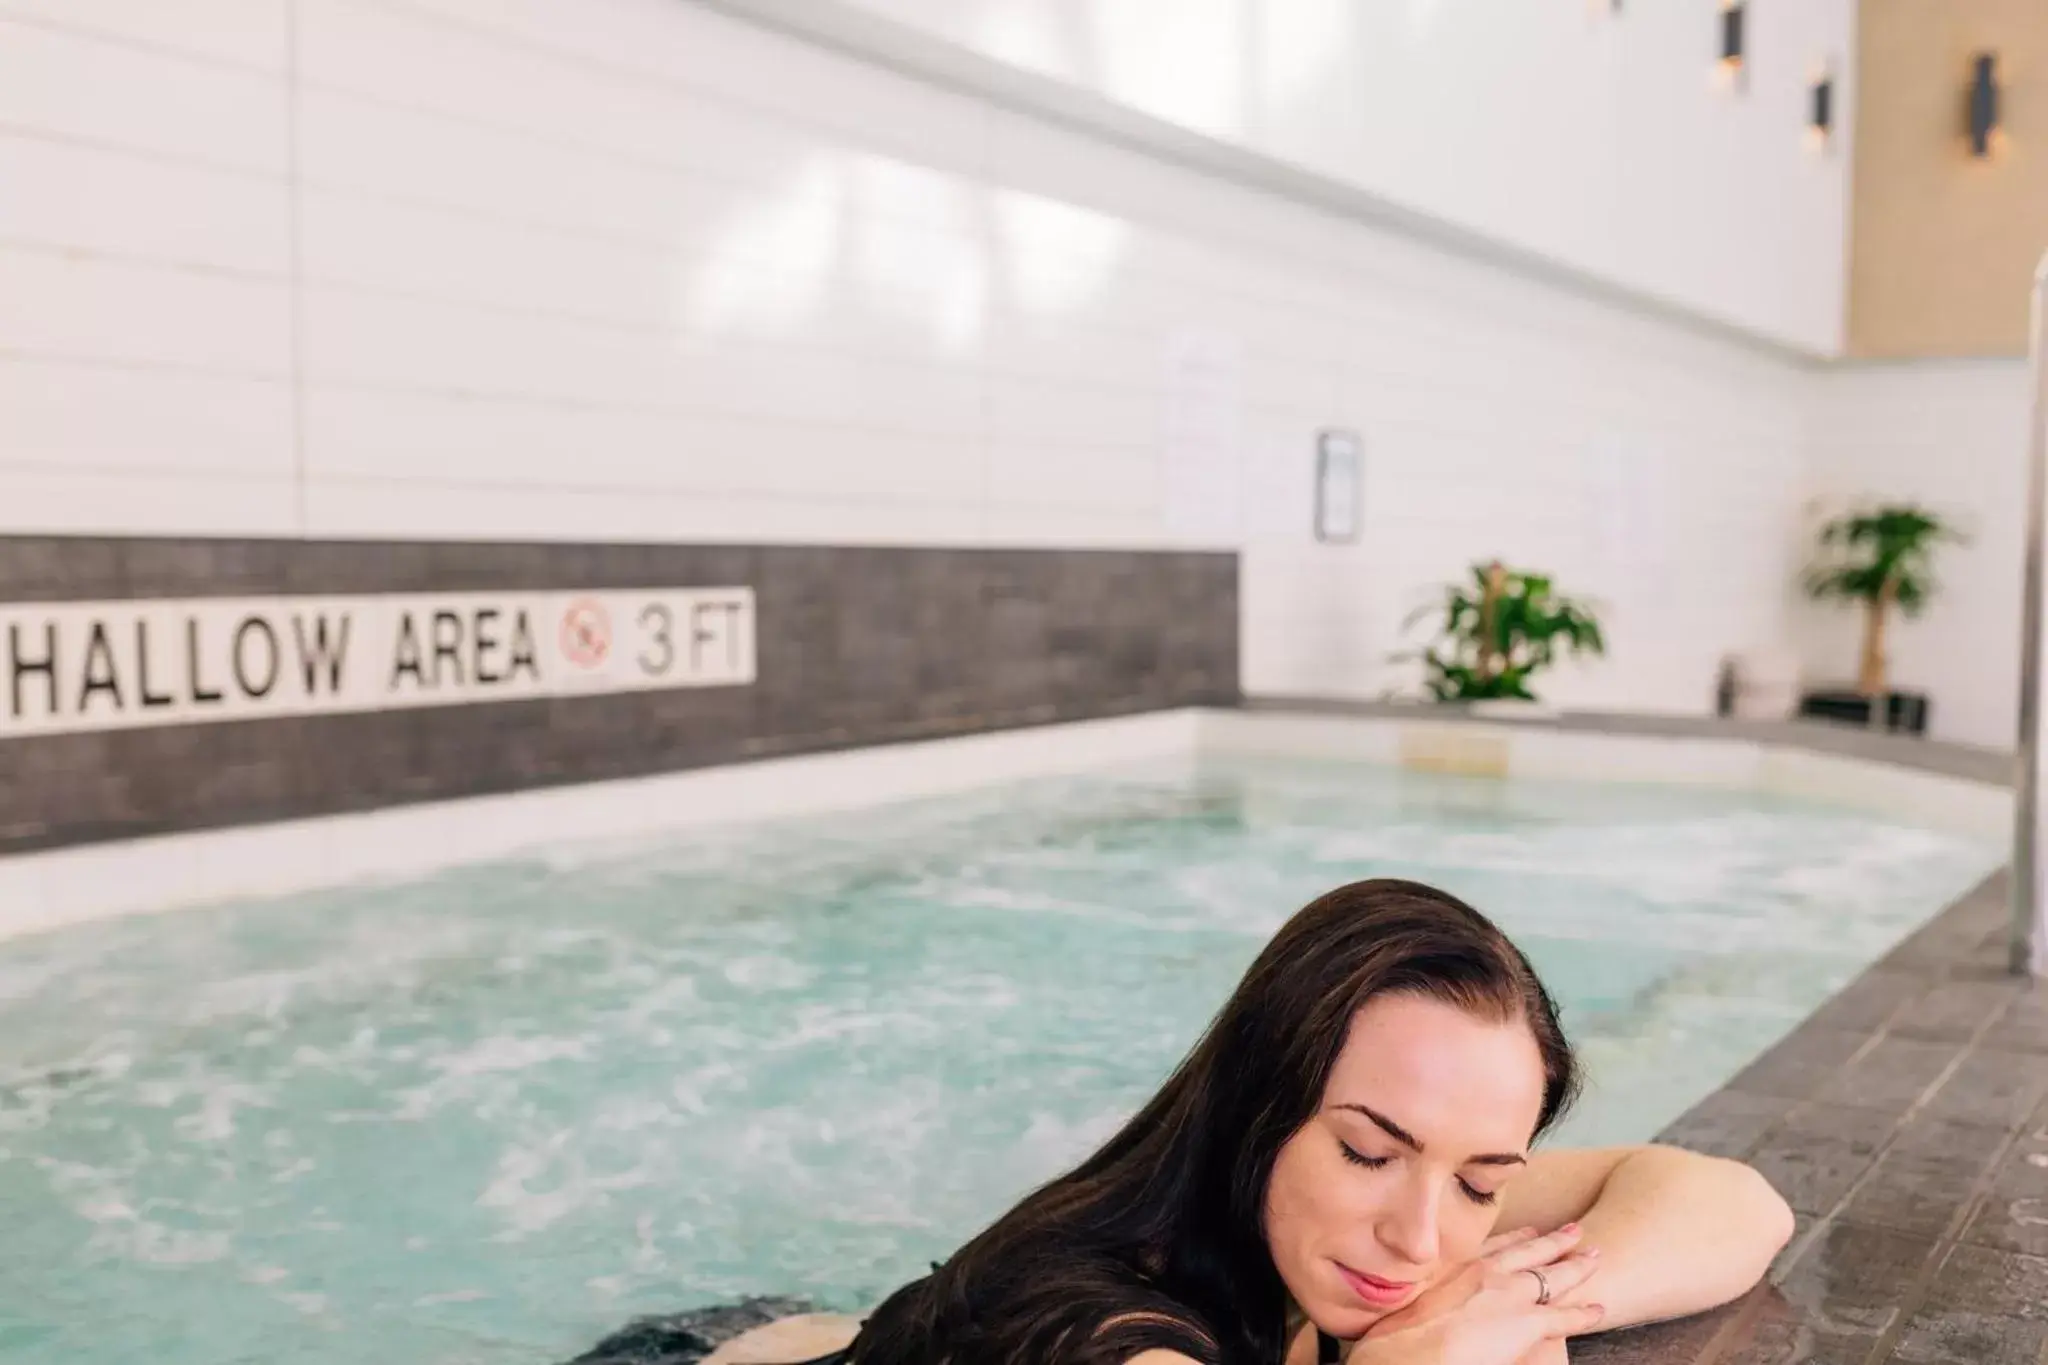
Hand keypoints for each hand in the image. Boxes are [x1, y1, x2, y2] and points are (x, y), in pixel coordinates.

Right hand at [1343, 1224, 1602, 1364]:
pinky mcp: (1528, 1323)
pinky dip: (1583, 1313)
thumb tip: (1418, 1305)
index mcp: (1457, 1266)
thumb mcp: (1405, 1303)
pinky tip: (1597, 1309)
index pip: (1493, 1246)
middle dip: (1552, 1241)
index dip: (1514, 1238)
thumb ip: (1422, 1296)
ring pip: (1553, 1276)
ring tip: (1594, 1256)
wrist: (1411, 1353)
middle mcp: (1487, 1273)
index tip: (1528, 1230)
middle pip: (1528, 1252)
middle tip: (1573, 1230)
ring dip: (1576, 1266)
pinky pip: (1565, 1316)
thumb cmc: (1398, 1335)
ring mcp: (1510, 1295)